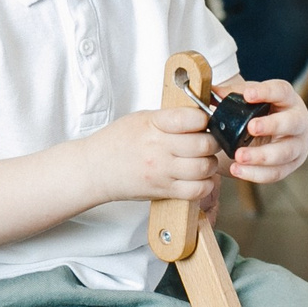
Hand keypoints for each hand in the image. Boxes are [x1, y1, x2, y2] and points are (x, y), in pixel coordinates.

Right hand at [90, 105, 222, 206]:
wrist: (95, 169)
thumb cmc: (117, 142)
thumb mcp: (141, 119)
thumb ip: (171, 117)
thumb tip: (202, 115)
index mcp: (153, 125)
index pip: (191, 118)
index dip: (205, 118)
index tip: (204, 120)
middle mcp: (159, 149)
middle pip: (204, 145)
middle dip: (212, 142)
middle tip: (208, 141)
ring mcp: (162, 172)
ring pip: (204, 168)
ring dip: (209, 164)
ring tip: (202, 159)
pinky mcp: (164, 191)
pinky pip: (197, 190)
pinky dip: (204, 184)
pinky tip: (198, 177)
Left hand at [217, 78, 307, 184]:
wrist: (271, 133)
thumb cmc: (260, 112)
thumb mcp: (248, 100)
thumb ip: (230, 95)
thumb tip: (209, 91)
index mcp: (287, 99)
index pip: (281, 91)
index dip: (266, 92)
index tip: (248, 95)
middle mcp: (298, 121)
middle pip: (290, 123)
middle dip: (271, 126)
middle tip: (250, 128)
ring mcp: (297, 145)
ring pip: (284, 153)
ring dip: (261, 156)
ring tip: (239, 156)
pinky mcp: (290, 165)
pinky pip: (275, 173)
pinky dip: (256, 173)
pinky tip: (238, 170)